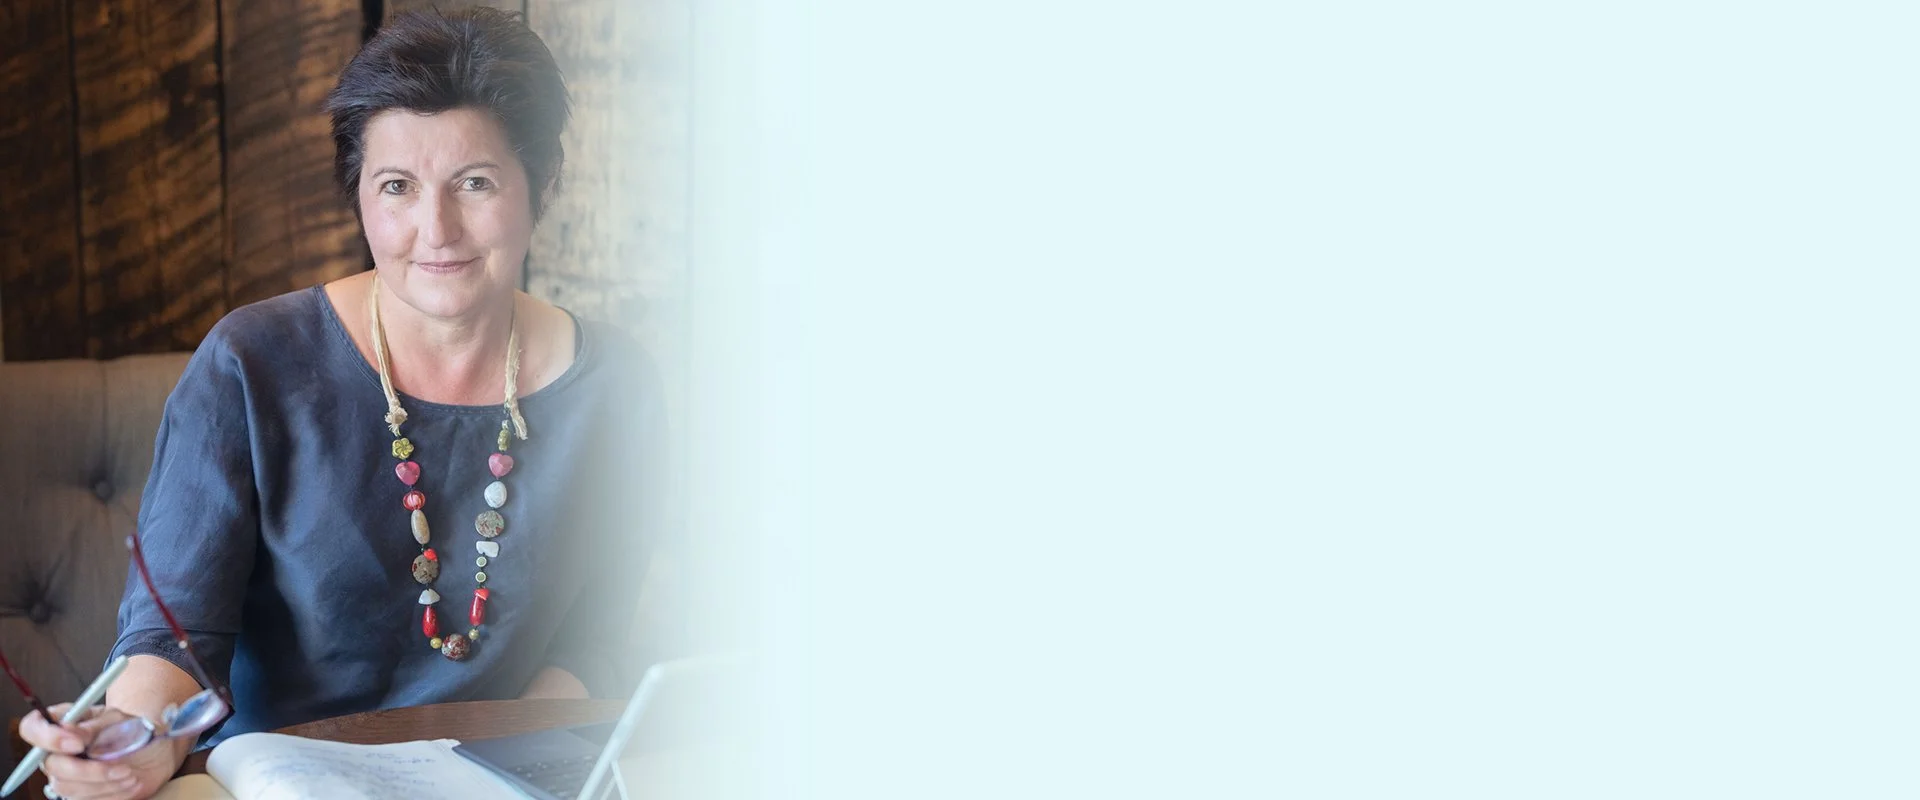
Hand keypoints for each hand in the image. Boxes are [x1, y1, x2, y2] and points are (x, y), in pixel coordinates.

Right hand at [18, 703, 186, 799]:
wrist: (155, 750)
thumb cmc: (133, 729)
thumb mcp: (119, 720)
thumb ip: (93, 726)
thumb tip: (68, 730)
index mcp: (63, 724)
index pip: (32, 728)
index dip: (48, 738)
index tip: (77, 745)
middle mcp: (58, 751)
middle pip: (52, 766)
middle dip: (86, 770)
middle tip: (121, 768)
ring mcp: (66, 774)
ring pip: (66, 788)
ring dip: (102, 783)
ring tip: (130, 774)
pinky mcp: (80, 793)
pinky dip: (111, 793)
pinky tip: (130, 783)